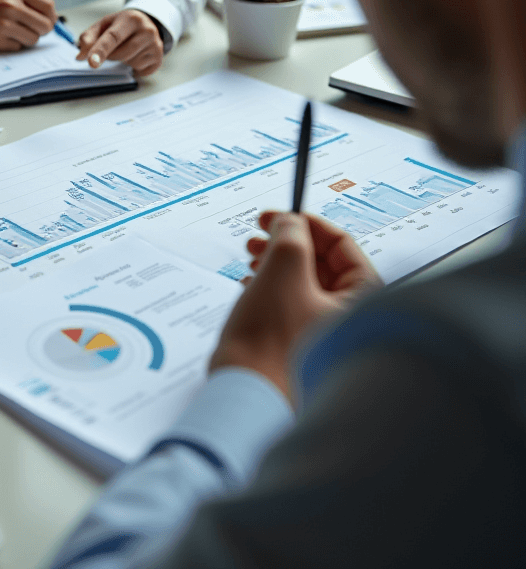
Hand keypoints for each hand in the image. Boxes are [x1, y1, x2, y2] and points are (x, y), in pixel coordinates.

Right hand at [0, 0, 57, 50]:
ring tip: (10, 32)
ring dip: (25, 39)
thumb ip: (26, 2)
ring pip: (33, 39)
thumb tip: (50, 19)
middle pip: (45, 26)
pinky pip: (17, 47)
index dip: (50, 17)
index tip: (46, 22)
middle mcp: (11, 5)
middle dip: (40, 31)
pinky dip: (11, 45)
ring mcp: (3, 23)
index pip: (49, 6)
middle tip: (29, 30)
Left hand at [76, 9, 163, 74]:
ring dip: (122, 60)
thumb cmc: (121, 25)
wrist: (146, 24)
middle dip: (110, 55)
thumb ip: (88, 37)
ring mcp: (155, 45)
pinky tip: (136, 54)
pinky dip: (133, 65)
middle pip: (119, 54)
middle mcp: (147, 30)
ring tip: (127, 46)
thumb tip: (81, 55)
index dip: (100, 50)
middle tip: (114, 45)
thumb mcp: (103, 25)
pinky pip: (139, 70)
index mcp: (130, 19)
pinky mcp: (158, 58)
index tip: (91, 62)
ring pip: (129, 63)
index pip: (112, 37)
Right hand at [208, 210, 382, 400]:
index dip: (306, 223)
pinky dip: (271, 287)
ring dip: (276, 262)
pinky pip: (291, 304)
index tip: (278, 216)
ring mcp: (324, 334)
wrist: (248, 395)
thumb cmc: (271, 342)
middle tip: (261, 235)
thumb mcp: (283, 269)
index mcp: (362, 300)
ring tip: (252, 257)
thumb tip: (290, 222)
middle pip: (323, 263)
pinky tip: (252, 283)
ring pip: (303, 282)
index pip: (342, 245)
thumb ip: (290, 235)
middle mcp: (350, 318)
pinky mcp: (299, 345)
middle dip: (288, 243)